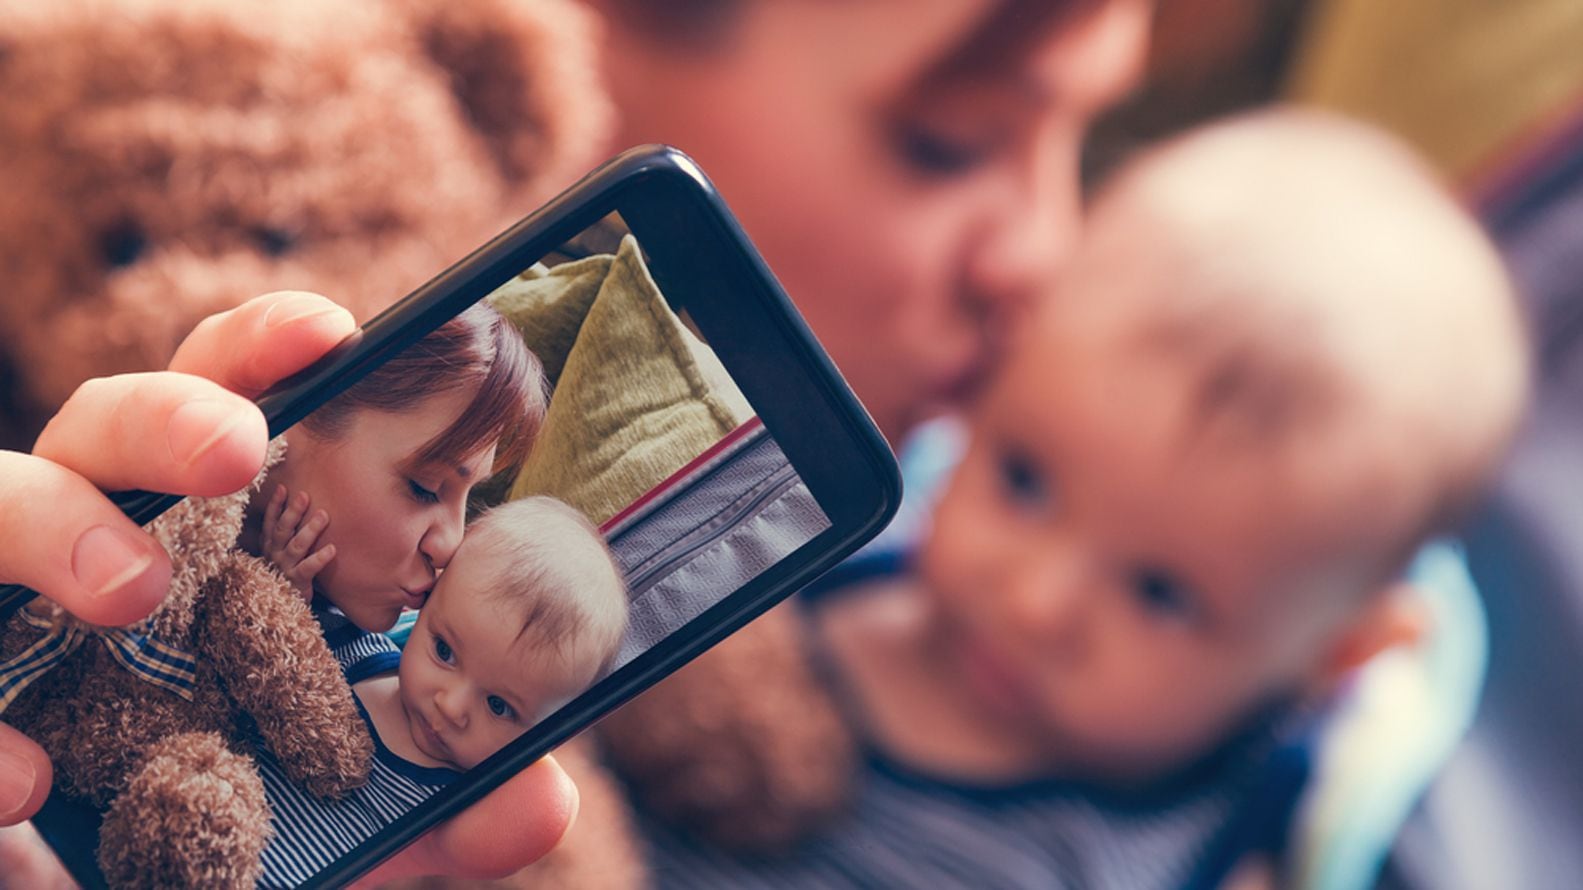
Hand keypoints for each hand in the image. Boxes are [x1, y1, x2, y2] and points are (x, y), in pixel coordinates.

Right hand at [0, 292, 577, 884]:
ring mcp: (5, 616)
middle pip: (104, 422)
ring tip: (132, 588)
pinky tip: (30, 781)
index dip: (264, 352)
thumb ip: (433, 803)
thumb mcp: (344, 827)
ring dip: (53, 522)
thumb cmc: (225, 833)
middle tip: (240, 445)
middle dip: (167, 414)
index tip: (336, 331)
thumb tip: (541, 797)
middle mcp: (91, 546)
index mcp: (196, 539)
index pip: (221, 401)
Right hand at [260, 485, 335, 602]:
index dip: (275, 505)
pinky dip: (320, 558)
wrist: (281, 608)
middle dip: (293, 511)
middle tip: (305, 495)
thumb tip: (306, 511)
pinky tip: (332, 549)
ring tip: (324, 515)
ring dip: (310, 529)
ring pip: (296, 545)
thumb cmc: (286, 575)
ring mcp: (284, 568)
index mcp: (270, 546)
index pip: (271, 522)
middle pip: (283, 529)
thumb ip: (289, 536)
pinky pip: (308, 568)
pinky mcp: (296, 581)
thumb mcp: (283, 554)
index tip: (282, 487)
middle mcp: (274, 554)